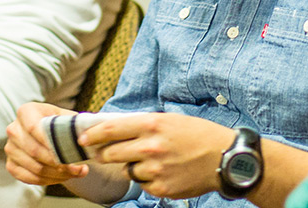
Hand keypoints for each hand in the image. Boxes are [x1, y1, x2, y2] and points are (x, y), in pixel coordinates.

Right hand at [5, 102, 86, 184]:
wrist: (49, 133)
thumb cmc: (59, 124)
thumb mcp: (67, 118)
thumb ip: (76, 124)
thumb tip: (86, 134)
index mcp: (26, 111)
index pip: (34, 127)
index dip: (50, 142)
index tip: (67, 153)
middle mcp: (14, 129)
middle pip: (34, 151)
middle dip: (58, 163)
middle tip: (76, 168)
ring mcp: (10, 148)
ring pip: (35, 167)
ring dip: (57, 174)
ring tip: (74, 173)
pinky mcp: (11, 165)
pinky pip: (29, 178)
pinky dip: (48, 181)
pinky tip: (62, 177)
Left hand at [80, 112, 231, 199]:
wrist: (224, 158)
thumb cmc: (196, 134)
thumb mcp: (168, 120)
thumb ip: (140, 125)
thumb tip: (112, 129)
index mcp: (151, 124)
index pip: (110, 130)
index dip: (92, 135)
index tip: (83, 139)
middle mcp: (150, 147)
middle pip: (110, 154)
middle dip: (105, 154)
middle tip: (106, 153)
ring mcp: (154, 169)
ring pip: (126, 170)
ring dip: (131, 166)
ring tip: (151, 160)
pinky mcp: (160, 188)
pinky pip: (141, 183)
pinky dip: (146, 179)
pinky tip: (163, 171)